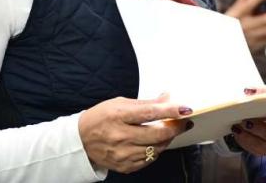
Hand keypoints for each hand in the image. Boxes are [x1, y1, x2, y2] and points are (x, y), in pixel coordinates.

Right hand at [77, 94, 192, 173]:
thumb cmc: (100, 118)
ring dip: (167, 139)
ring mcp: (122, 154)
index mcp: (118, 116)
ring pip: (157, 148)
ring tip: (169, 130)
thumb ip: (146, 103)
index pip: (150, 113)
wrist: (80, 141)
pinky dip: (156, 150)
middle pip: (157, 134)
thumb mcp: (119, 103)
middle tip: (184, 122)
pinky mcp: (124, 166)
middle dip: (176, 127)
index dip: (171, 111)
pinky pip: (149, 159)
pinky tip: (155, 142)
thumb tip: (167, 98)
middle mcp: (120, 136)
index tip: (185, 109)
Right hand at [225, 0, 265, 52]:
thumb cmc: (229, 26)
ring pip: (264, 32)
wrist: (222, 45)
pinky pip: (264, 41)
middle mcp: (241, 27)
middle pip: (260, 21)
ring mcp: (246, 38)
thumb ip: (239, 4)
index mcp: (234, 16)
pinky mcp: (250, 47)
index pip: (245, 6)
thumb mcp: (230, 14)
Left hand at [229, 87, 265, 155]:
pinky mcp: (264, 151)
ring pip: (261, 145)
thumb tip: (248, 92)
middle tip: (245, 121)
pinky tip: (236, 133)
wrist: (264, 115)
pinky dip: (243, 140)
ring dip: (247, 136)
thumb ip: (263, 92)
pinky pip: (253, 150)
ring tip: (236, 127)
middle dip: (257, 128)